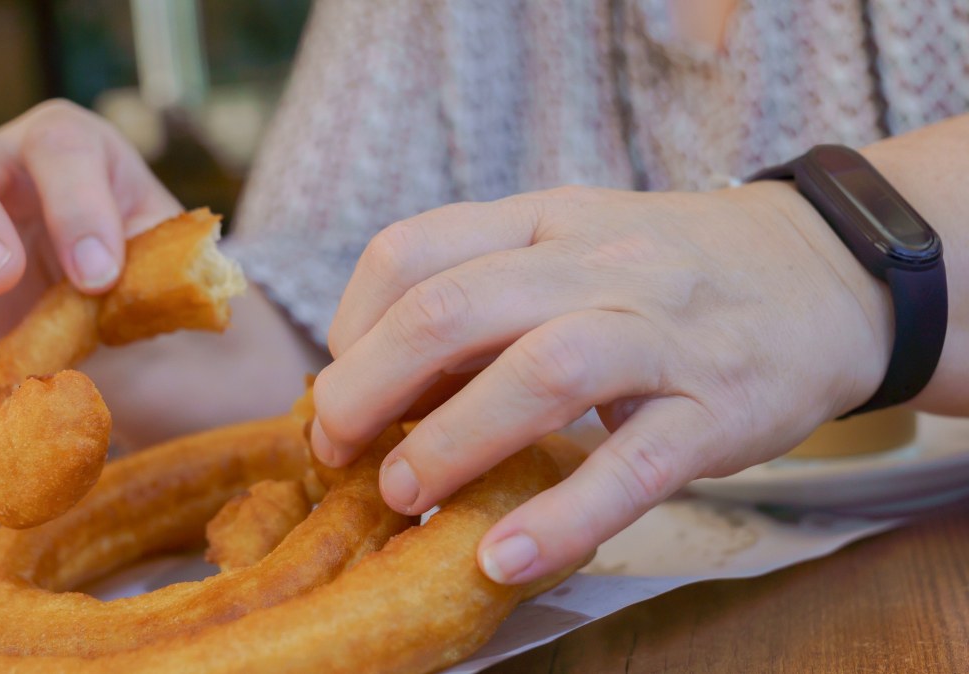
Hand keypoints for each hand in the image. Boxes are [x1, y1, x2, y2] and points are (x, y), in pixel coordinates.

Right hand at [0, 99, 181, 387]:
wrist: (144, 350)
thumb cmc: (157, 294)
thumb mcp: (173, 278)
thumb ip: (153, 276)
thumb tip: (110, 291)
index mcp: (75, 152)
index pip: (60, 147)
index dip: (76, 204)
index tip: (99, 275)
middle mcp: (1, 172)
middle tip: (0, 275)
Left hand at [311, 182, 891, 583]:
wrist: (827, 272)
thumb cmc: (670, 271)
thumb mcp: (574, 247)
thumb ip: (485, 293)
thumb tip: (380, 374)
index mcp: (544, 222)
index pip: (413, 251)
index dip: (351, 325)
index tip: (336, 386)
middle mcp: (596, 263)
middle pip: (452, 308)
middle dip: (368, 387)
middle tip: (337, 449)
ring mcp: (661, 332)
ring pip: (540, 373)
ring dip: (450, 441)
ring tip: (404, 494)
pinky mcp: (716, 408)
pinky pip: (633, 464)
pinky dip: (563, 515)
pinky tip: (506, 556)